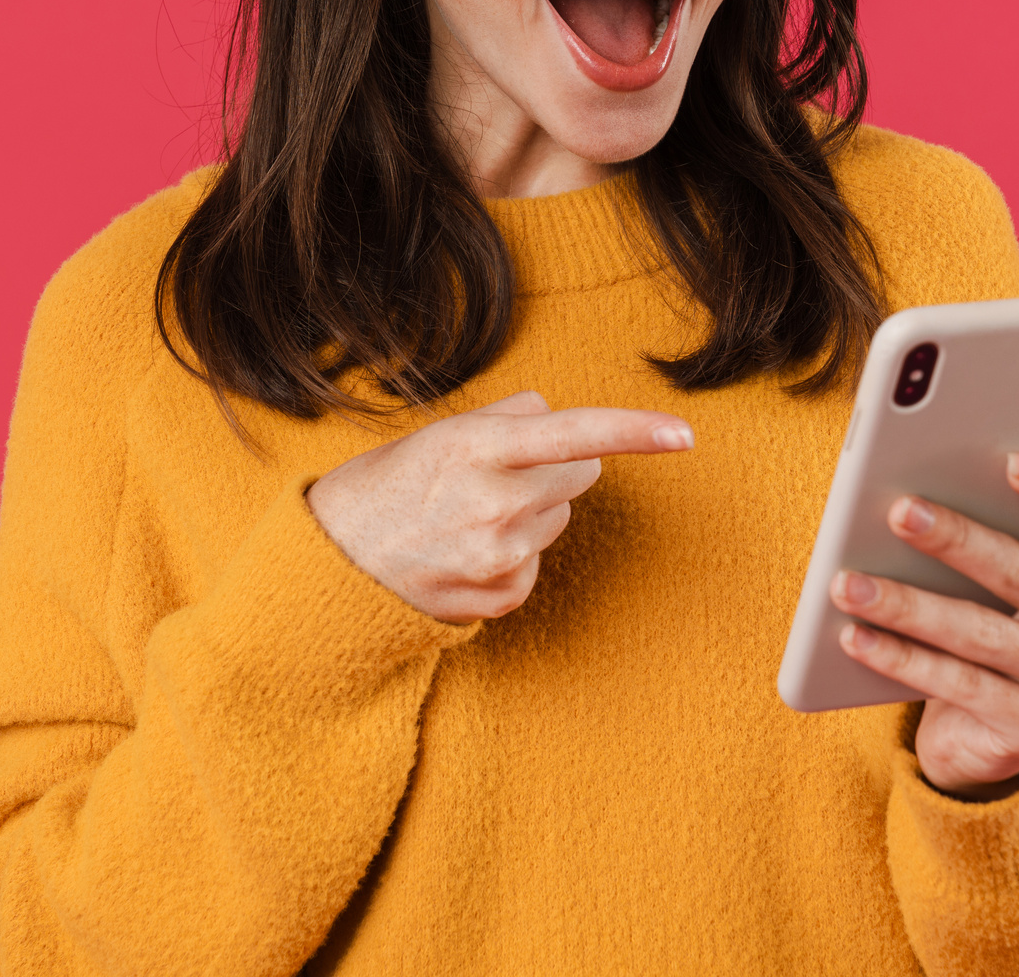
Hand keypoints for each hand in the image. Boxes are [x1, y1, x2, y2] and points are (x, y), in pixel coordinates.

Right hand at [307, 391, 692, 622]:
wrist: (334, 566)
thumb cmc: (389, 485)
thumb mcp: (439, 434)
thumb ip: (508, 420)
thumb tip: (558, 419)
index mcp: (476, 449)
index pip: (574, 433)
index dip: (636, 431)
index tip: (684, 433)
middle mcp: (494, 504)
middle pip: (583, 473)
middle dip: (556, 467)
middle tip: (499, 473)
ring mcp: (499, 558)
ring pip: (559, 518)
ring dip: (530, 512)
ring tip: (468, 517)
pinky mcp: (501, 598)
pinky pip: (538, 563)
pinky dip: (513, 556)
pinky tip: (466, 553)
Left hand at [829, 453, 1018, 799]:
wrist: (985, 737)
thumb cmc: (980, 626)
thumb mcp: (988, 582)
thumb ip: (977, 537)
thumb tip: (907, 501)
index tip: (1012, 461)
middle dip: (956, 538)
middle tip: (899, 511)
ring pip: (981, 631)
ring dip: (907, 604)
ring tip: (847, 584)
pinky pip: (959, 684)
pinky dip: (900, 658)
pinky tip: (854, 637)